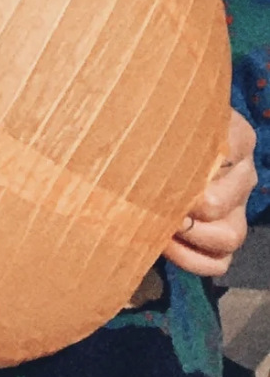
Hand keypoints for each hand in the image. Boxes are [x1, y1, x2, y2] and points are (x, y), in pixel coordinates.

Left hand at [161, 107, 257, 277]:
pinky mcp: (224, 234)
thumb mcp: (160, 114)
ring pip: (231, 236)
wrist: (149, 140)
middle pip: (224, 202)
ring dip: (193, 238)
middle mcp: (243, 173)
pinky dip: (192, 260)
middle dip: (187, 209)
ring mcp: (237, 207)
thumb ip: (159, 118)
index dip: (196, 167)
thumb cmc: (155, 122)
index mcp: (236, 137)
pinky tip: (165, 245)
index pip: (232, 149)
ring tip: (162, 227)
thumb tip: (134, 122)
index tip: (166, 169)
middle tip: (156, 203)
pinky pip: (220, 262)